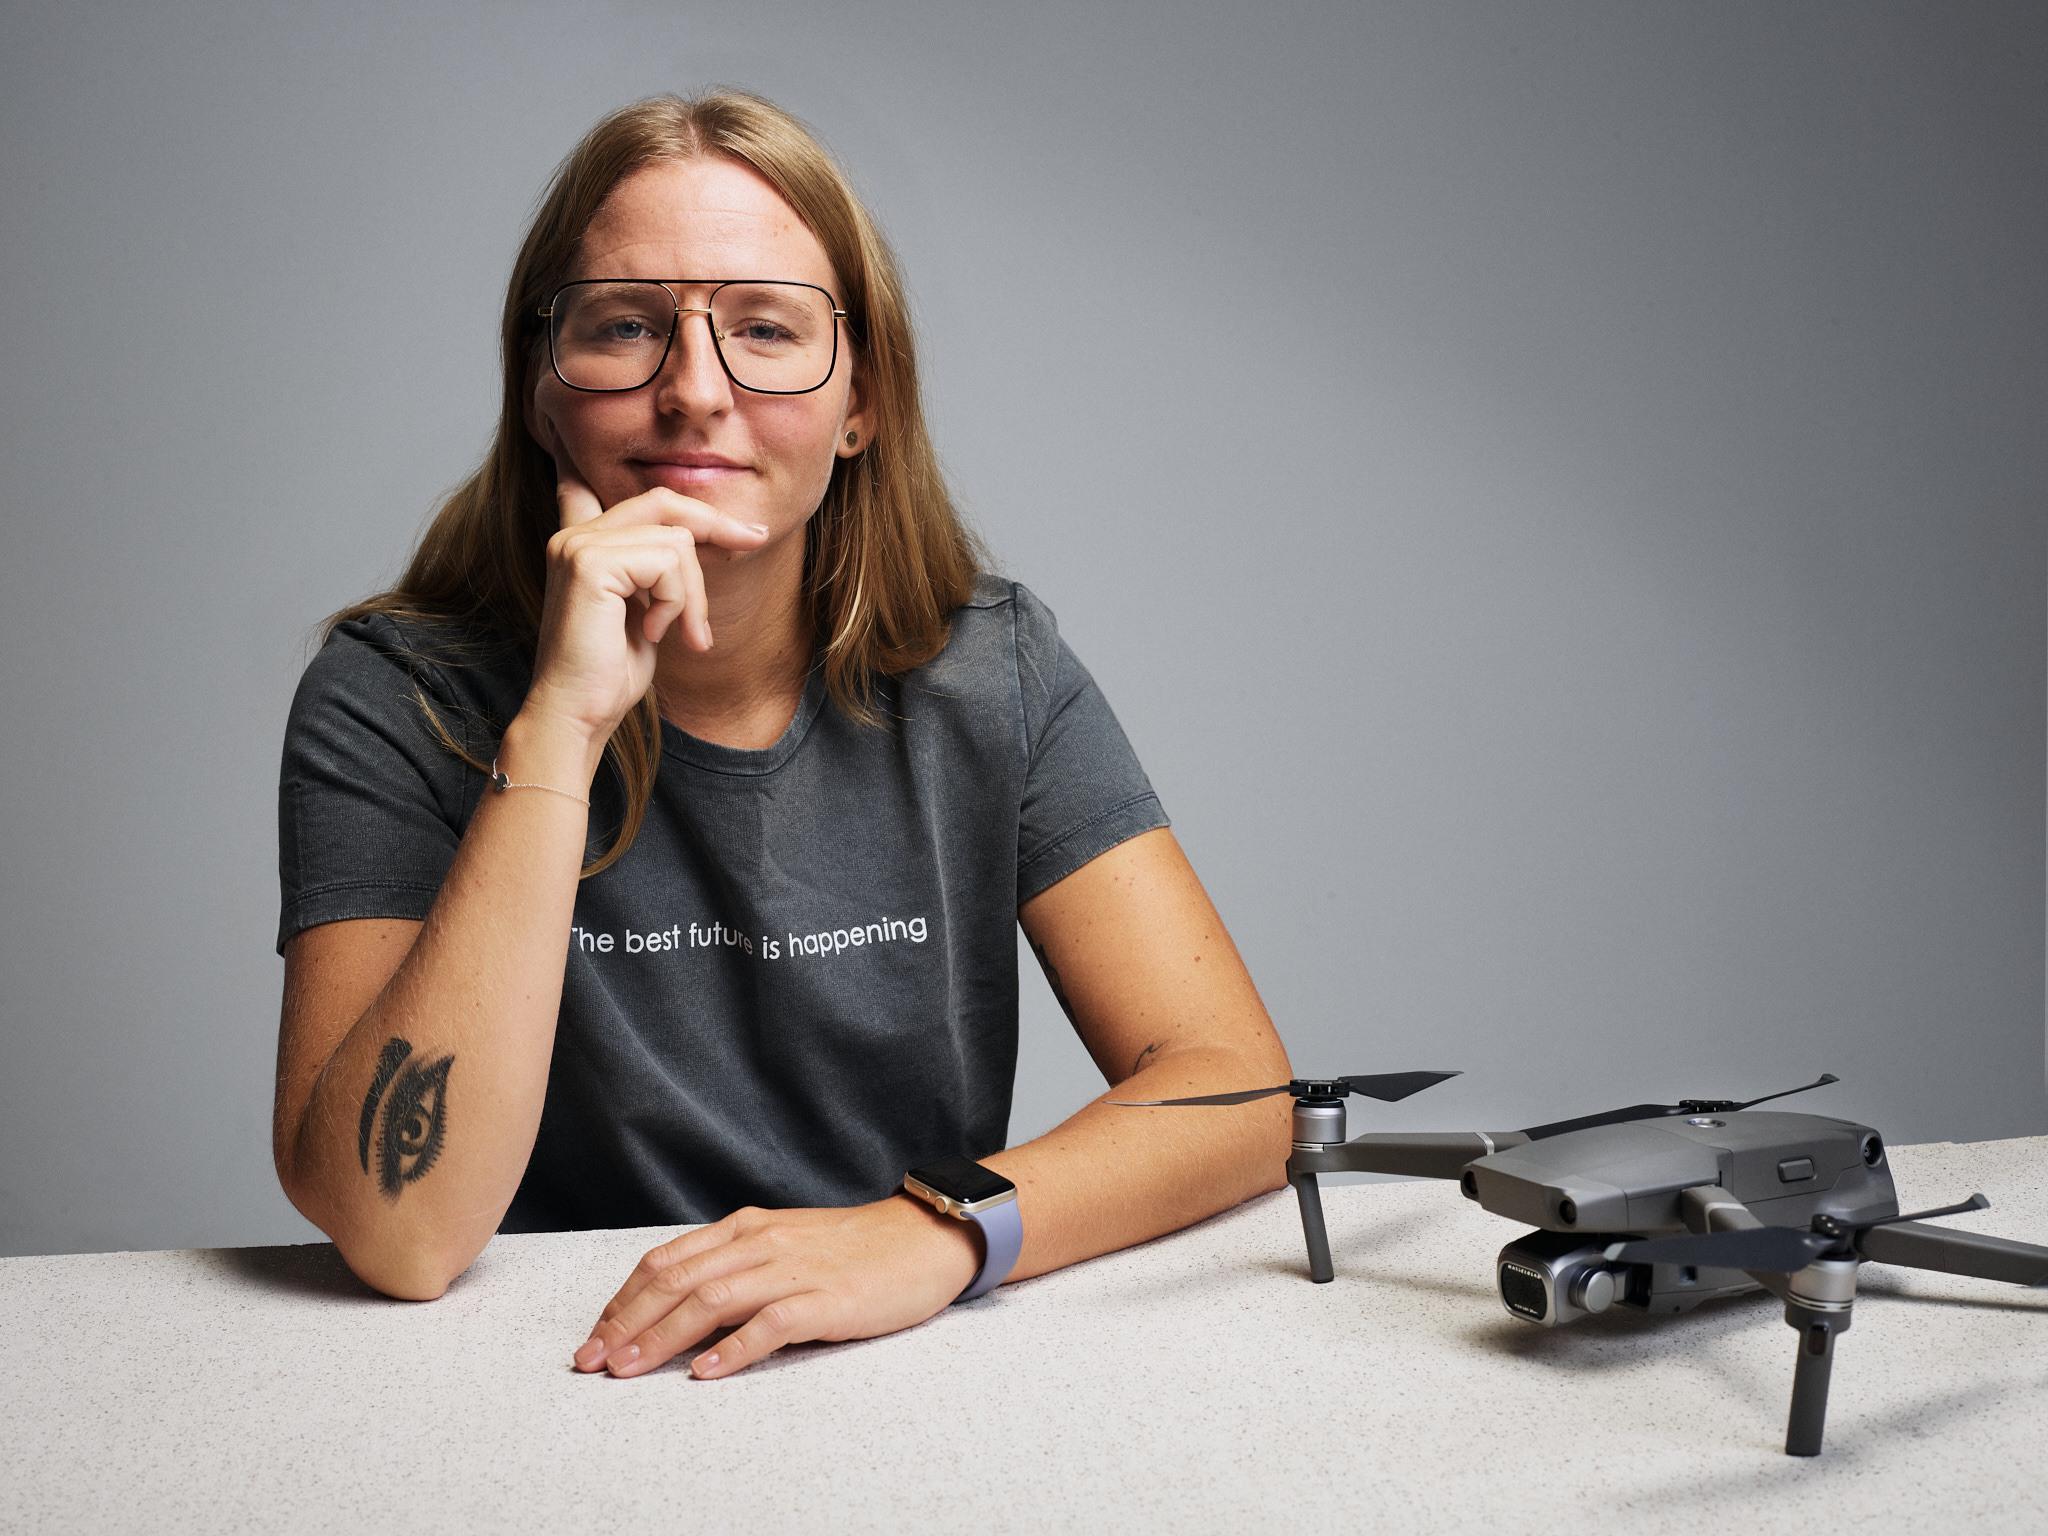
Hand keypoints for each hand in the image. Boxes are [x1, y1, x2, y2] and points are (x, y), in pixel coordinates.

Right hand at [521, 434, 771, 745]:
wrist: (578, 712)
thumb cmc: (610, 672)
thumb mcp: (642, 609)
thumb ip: (652, 569)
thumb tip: (688, 539)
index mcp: (581, 542)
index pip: (596, 481)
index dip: (624, 470)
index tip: (643, 465)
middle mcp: (574, 534)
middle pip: (664, 500)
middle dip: (715, 522)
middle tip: (754, 540)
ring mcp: (578, 545)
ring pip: (677, 540)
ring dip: (693, 594)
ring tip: (682, 633)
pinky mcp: (589, 562)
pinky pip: (669, 561)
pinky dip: (677, 601)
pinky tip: (654, 632)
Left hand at [571, 1196, 983, 1379]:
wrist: (924, 1237)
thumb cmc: (854, 1249)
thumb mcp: (784, 1244)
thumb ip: (736, 1265)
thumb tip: (678, 1303)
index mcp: (747, 1228)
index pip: (667, 1261)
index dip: (624, 1300)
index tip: (594, 1336)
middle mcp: (761, 1243)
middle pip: (677, 1280)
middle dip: (627, 1322)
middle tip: (592, 1361)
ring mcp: (794, 1270)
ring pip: (711, 1299)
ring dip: (662, 1337)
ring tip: (629, 1370)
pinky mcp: (826, 1299)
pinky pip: (771, 1324)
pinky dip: (734, 1349)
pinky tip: (706, 1372)